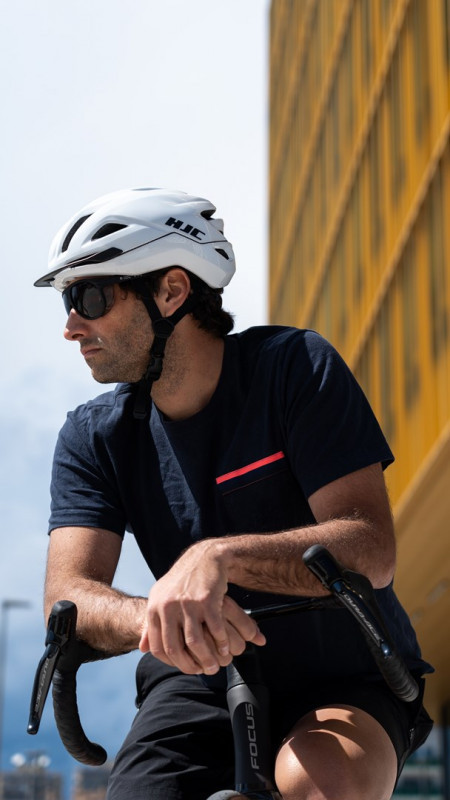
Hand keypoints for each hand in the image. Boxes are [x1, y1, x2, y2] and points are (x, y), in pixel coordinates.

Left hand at [139, 540, 265, 673]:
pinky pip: (215, 629)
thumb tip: (141, 649)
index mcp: (154, 608)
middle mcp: (168, 606)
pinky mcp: (206, 600)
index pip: (158, 647)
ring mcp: (187, 603)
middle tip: (202, 672)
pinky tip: (225, 648)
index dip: (171, 663)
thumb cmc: (183, 582)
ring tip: (215, 666)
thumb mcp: (160, 598)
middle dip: (190, 666)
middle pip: (176, 648)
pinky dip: (221, 642)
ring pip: (195, 642)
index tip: (184, 668)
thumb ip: (150, 624)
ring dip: (207, 658)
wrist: (204, 558)